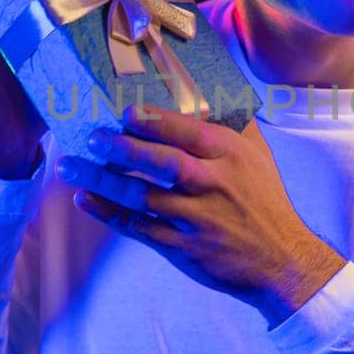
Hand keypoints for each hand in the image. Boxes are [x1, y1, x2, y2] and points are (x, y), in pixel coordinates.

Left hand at [55, 103, 345, 326]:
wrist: (281, 260)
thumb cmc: (266, 202)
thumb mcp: (259, 156)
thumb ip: (234, 125)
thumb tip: (207, 93)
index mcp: (230, 155)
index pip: (188, 132)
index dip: (155, 121)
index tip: (125, 112)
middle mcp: (214, 184)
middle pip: (162, 162)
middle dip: (123, 148)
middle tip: (92, 137)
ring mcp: (197, 218)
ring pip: (142, 196)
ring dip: (103, 181)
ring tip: (72, 167)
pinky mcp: (184, 247)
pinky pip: (139, 228)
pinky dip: (109, 214)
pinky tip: (86, 201)